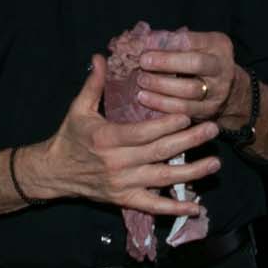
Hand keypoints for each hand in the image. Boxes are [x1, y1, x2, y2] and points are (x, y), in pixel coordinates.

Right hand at [28, 55, 219, 214]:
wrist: (53, 172)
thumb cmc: (69, 137)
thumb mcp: (78, 108)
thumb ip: (93, 84)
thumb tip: (100, 57)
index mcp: (107, 139)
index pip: (142, 133)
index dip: (166, 125)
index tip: (187, 116)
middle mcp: (117, 163)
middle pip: (159, 153)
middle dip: (188, 142)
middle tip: (212, 129)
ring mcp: (123, 184)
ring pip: (162, 179)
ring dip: (190, 173)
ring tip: (214, 163)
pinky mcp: (125, 199)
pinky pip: (153, 207)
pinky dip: (175, 210)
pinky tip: (196, 207)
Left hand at [133, 30, 243, 127]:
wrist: (227, 89)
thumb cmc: (202, 60)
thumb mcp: (197, 45)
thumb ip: (175, 41)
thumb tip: (146, 39)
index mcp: (218, 45)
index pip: (191, 40)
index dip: (166, 42)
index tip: (146, 43)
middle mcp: (222, 67)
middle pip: (195, 63)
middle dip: (166, 62)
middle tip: (143, 62)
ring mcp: (218, 90)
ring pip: (189, 90)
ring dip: (161, 85)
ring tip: (142, 81)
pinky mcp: (209, 110)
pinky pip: (184, 109)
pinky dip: (162, 104)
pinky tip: (145, 98)